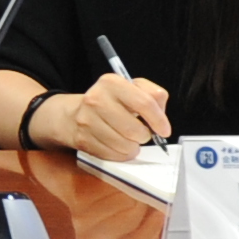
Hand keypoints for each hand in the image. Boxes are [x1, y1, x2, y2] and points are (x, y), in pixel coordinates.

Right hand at [33, 74, 171, 158]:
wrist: (74, 114)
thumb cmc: (112, 102)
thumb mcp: (133, 89)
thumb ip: (153, 96)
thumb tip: (161, 120)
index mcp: (112, 83)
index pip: (144, 103)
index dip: (159, 120)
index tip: (164, 130)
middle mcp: (96, 99)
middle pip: (134, 129)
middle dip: (144, 136)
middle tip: (142, 134)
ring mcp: (86, 120)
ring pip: (124, 145)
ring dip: (132, 147)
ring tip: (129, 140)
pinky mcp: (82, 139)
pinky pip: (112, 155)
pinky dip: (120, 154)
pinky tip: (118, 146)